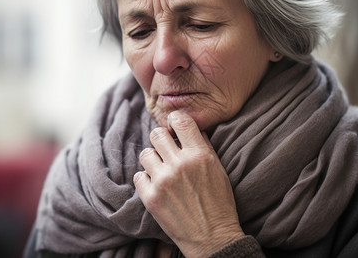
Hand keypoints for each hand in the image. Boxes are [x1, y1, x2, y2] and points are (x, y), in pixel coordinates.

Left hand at [134, 110, 244, 257]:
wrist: (213, 238)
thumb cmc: (219, 203)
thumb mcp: (218, 170)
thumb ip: (203, 146)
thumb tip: (189, 129)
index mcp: (199, 155)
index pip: (180, 121)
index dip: (175, 120)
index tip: (174, 126)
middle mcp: (180, 164)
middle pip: (157, 134)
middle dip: (161, 139)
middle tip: (166, 149)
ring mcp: (163, 181)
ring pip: (145, 153)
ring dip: (153, 159)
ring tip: (162, 170)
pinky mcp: (150, 197)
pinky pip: (138, 176)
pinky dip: (146, 179)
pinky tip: (157, 186)